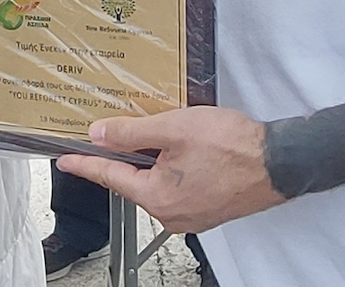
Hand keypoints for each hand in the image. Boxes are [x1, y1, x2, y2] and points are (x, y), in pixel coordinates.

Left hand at [55, 106, 284, 232]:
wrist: (280, 162)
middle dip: (124, 157)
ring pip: (156, 184)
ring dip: (151, 162)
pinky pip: (176, 189)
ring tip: (157, 135)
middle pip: (134, 181)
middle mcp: (171, 214)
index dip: (85, 165)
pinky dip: (170, 170)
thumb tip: (99, 135)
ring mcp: (191, 216)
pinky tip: (179, 151)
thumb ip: (132, 132)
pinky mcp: (207, 210)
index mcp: (158, 197)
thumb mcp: (174, 128)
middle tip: (112, 133)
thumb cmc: (232, 146)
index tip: (65, 161)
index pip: (110, 177)